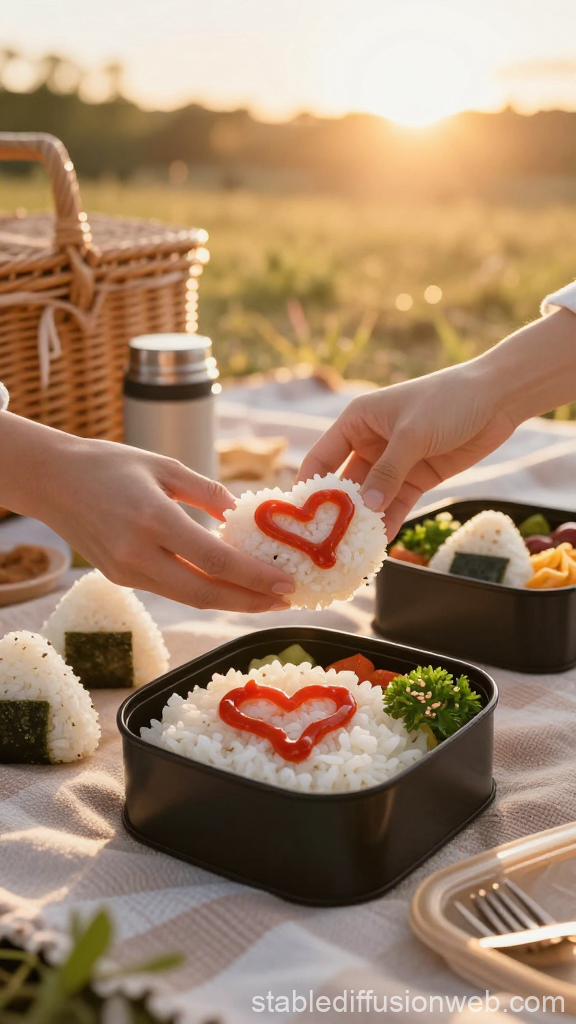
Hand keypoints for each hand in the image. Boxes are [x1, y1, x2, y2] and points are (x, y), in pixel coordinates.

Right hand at [0, 415, 293, 611]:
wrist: (51, 480)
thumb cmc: (109, 464)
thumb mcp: (165, 466)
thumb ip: (207, 492)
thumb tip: (241, 516)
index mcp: (154, 519)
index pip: (216, 561)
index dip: (256, 578)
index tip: (287, 584)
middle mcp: (138, 553)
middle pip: (206, 593)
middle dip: (250, 602)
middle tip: (285, 601)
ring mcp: (127, 571)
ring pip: (189, 598)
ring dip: (230, 602)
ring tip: (264, 598)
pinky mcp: (120, 578)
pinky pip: (171, 591)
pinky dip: (203, 591)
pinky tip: (227, 585)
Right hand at [298, 361, 515, 539]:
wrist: (497, 398)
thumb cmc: (447, 401)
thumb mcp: (413, 434)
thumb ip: (388, 472)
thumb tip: (366, 508)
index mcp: (357, 421)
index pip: (322, 458)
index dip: (309, 486)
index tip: (299, 518)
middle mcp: (369, 442)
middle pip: (345, 483)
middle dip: (337, 512)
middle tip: (325, 543)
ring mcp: (393, 463)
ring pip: (371, 498)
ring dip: (364, 522)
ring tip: (351, 551)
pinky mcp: (417, 477)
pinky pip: (396, 504)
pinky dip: (389, 522)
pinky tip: (380, 544)